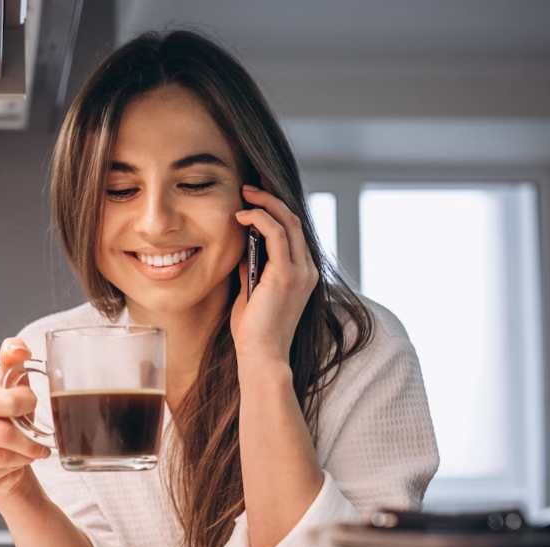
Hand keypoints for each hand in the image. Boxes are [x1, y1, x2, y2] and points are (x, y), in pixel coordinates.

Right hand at [0, 338, 51, 498]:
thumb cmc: (4, 418)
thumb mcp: (11, 388)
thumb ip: (14, 363)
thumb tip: (18, 347)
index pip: (1, 401)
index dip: (25, 405)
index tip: (32, 407)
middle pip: (0, 434)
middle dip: (27, 440)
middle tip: (40, 443)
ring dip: (21, 457)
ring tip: (28, 453)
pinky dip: (9, 471)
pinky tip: (11, 465)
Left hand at [230, 185, 319, 365]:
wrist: (261, 355)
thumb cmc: (253, 330)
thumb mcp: (252, 291)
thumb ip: (253, 267)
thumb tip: (243, 245)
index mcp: (302, 274)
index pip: (294, 232)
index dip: (276, 211)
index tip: (254, 199)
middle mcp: (307, 269)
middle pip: (294, 220)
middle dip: (271, 200)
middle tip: (248, 188)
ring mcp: (301, 271)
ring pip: (288, 222)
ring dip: (265, 204)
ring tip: (244, 194)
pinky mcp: (287, 274)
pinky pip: (276, 234)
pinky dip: (260, 219)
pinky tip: (242, 216)